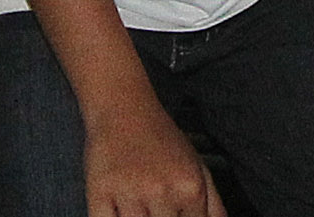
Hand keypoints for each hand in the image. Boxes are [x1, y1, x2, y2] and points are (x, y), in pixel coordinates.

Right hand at [84, 86, 220, 216]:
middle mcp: (161, 191)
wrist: (124, 108)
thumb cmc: (163, 141)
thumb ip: (214, 207)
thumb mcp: (198, 167)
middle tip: (156, 207)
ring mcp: (129, 192)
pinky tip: (118, 210)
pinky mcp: (99, 190)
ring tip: (139, 206)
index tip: (174, 213)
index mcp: (190, 188)